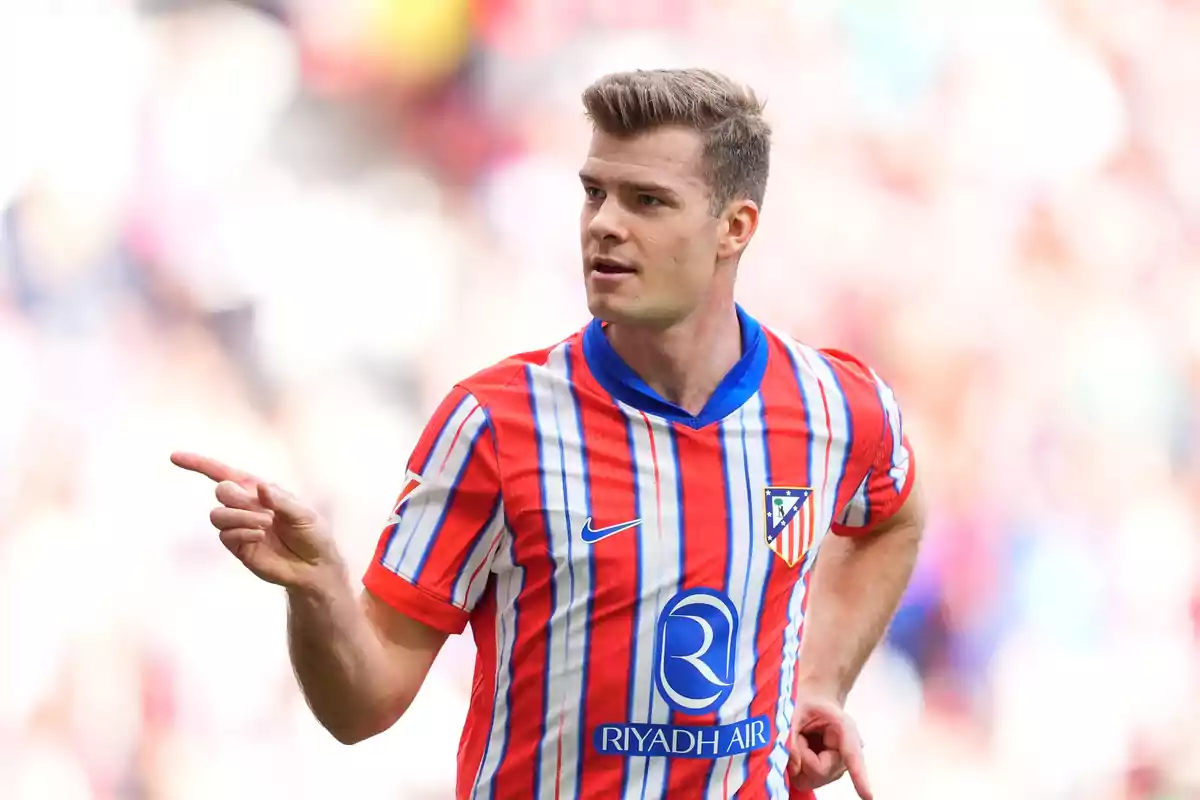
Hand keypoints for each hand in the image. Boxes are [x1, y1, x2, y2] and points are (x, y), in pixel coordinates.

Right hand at [171, 451, 345, 591]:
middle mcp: (245, 506)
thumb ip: (281, 500)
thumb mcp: (304, 513)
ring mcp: (239, 526)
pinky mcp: (238, 546)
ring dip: (240, 517)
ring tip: (265, 524)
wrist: (314, 566)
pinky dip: (241, 532)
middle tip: (265, 511)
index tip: (175, 457)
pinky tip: (259, 536)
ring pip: (218, 515)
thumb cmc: (312, 533)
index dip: (199, 464)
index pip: (224, 473)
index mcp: (259, 490)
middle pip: (220, 491)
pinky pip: (225, 535)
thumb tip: (260, 487)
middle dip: (236, 497)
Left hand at [788, 693, 871, 799]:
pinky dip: (798, 769)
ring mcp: (839, 767)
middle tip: (799, 735)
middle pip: (821, 770)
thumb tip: (794, 767)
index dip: (859, 775)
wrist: (814, 705)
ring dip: (798, 762)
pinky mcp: (828, 775)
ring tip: (802, 741)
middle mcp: (847, 752)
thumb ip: (791, 736)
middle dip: (801, 756)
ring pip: (813, 778)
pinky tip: (802, 753)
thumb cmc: (808, 705)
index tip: (868, 797)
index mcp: (844, 728)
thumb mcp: (795, 711)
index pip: (852, 754)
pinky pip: (808, 781)